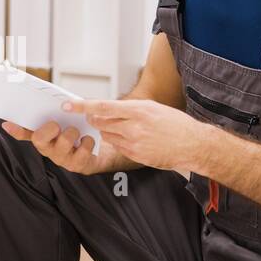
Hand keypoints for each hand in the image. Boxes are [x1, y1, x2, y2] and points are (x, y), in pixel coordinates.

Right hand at [0, 119, 111, 174]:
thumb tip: (52, 100)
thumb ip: (56, 110)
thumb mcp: (66, 120)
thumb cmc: (78, 132)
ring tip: (77, 131)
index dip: (15, 130)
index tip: (7, 123)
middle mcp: (48, 148)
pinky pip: (82, 150)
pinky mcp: (77, 164)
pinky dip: (88, 141)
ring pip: (63, 143)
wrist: (99, 151)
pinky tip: (87, 139)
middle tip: (58, 125)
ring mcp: (61, 158)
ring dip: (72, 132)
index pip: (23, 133)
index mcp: (42, 136)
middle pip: (39, 139)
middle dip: (49, 128)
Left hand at [64, 98, 204, 172]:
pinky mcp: (135, 156)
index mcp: (138, 110)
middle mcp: (134, 127)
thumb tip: (109, 108)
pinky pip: (118, 147)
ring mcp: (134, 143)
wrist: (193, 144)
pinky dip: (119, 141)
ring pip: (107, 135)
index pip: (103, 107)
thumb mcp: (152, 108)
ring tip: (124, 127)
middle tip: (96, 116)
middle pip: (100, 122)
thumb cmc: (174, 123)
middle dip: (95, 119)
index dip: (83, 106)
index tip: (68, 105)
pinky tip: (132, 139)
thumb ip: (129, 108)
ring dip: (108, 131)